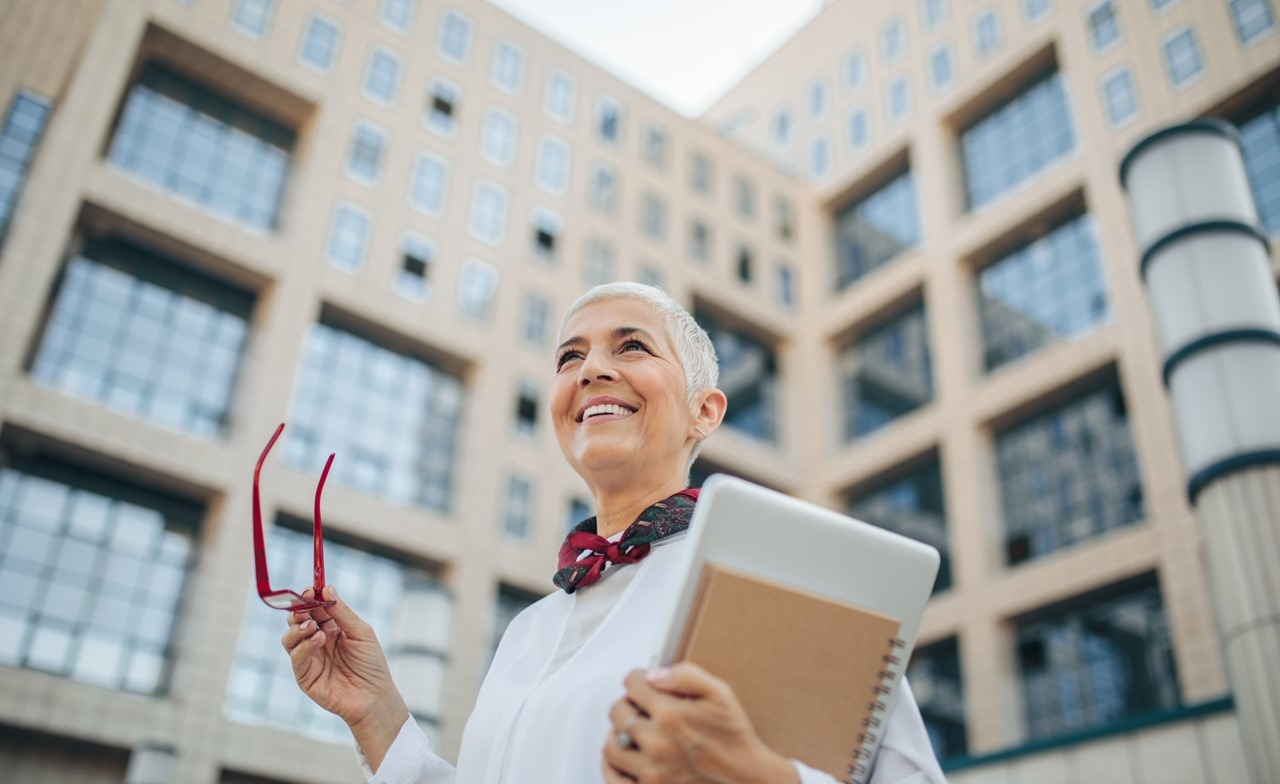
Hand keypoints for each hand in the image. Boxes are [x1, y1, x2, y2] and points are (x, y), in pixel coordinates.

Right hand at [282, 585, 408, 769]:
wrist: (373, 696)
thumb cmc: (371, 664)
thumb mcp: (361, 632)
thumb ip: (342, 612)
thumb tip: (327, 588)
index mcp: (332, 628)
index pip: (314, 608)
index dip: (310, 598)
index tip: (309, 589)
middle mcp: (317, 641)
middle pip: (297, 621)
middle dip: (298, 611)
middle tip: (304, 605)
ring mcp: (309, 658)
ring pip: (289, 637)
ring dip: (297, 628)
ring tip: (311, 626)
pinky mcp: (304, 675)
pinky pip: (296, 657)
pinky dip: (303, 646)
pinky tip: (318, 640)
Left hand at [601, 663, 798, 783]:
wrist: (746, 779)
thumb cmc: (734, 739)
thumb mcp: (720, 694)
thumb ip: (687, 675)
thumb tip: (656, 674)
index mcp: (671, 715)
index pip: (632, 685)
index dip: (636, 678)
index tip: (640, 681)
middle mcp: (656, 743)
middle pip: (618, 712)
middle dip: (627, 703)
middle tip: (638, 705)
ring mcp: (651, 771)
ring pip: (611, 744)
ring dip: (617, 732)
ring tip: (630, 729)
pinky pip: (614, 779)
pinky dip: (611, 766)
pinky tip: (620, 756)